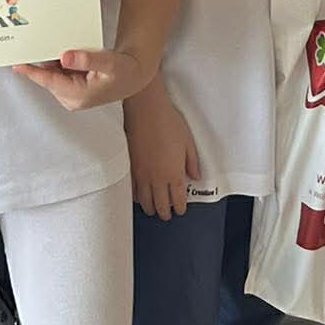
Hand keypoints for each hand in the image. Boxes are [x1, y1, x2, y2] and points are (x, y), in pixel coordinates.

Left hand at [13, 46, 148, 111]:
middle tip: (42, 40)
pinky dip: (60, 63)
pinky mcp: (72, 90)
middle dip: (45, 60)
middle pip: (49, 76)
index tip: (17, 64)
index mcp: (78, 95)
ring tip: (66, 47)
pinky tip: (69, 53)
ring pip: (53, 74)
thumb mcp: (108, 63)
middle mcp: (71, 99)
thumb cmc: (123, 71)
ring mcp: (71, 96)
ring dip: (54, 60)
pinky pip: (59, 74)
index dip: (31, 72)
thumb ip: (87, 60)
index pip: (48, 81)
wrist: (132, 77)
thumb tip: (64, 57)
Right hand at [125, 85, 200, 219]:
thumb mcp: (188, 141)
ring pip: (145, 202)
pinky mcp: (130, 168)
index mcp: (174, 173)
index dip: (179, 208)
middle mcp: (157, 178)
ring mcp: (141, 175)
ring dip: (150, 208)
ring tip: (153, 209)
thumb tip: (195, 176)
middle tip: (168, 214)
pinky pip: (132, 191)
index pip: (177, 200)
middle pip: (160, 206)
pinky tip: (139, 196)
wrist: (146, 110)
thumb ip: (192, 162)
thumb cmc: (168, 122)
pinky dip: (137, 197)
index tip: (180, 210)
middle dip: (165, 212)